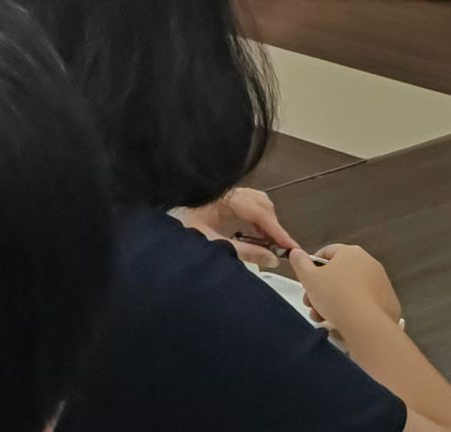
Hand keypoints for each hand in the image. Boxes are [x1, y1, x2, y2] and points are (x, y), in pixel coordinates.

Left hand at [178, 187, 300, 266]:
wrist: (159, 228)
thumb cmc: (181, 231)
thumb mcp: (212, 243)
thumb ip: (243, 251)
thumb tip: (272, 259)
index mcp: (221, 197)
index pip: (257, 210)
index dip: (276, 229)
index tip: (291, 247)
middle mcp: (226, 191)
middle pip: (260, 203)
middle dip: (273, 226)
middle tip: (281, 249)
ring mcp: (224, 193)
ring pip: (257, 203)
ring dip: (266, 223)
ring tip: (269, 245)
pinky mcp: (222, 200)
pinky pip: (248, 206)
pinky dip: (256, 221)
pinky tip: (256, 238)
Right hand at [289, 245, 401, 338]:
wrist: (366, 325)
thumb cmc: (336, 297)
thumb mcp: (308, 277)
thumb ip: (299, 262)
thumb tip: (296, 253)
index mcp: (350, 253)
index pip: (327, 252)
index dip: (312, 266)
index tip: (306, 279)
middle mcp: (369, 264)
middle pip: (339, 273)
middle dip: (322, 288)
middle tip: (312, 302)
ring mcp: (382, 284)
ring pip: (351, 290)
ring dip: (335, 301)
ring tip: (324, 317)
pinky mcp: (389, 303)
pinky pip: (365, 304)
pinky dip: (354, 311)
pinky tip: (343, 322)